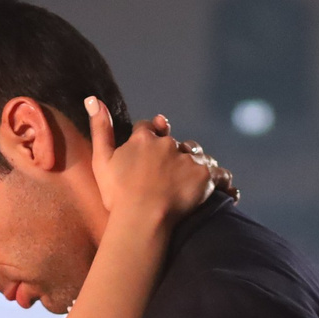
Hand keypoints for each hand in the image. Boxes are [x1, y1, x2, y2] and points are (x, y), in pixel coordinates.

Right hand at [85, 97, 216, 224]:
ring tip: (194, 182)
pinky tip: (226, 192)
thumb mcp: (101, 160)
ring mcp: (188, 159)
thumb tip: (92, 98)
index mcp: (144, 139)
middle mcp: (168, 144)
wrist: (141, 219)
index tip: (148, 150)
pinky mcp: (204, 176)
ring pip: (197, 155)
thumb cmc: (117, 195)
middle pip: (175, 142)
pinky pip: (218, 174)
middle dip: (173, 153)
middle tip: (169, 176)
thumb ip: (100, 129)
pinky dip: (221, 181)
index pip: (148, 128)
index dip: (148, 137)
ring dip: (195, 164)